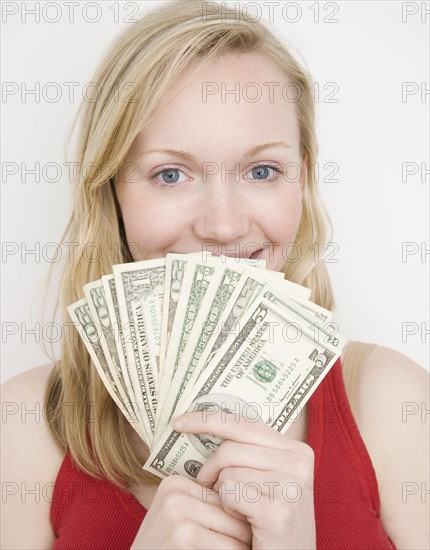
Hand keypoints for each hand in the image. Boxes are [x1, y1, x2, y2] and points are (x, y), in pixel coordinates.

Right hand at [130, 474, 251, 548]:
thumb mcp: (180, 525)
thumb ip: (207, 509)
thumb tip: (257, 499)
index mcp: (175, 484)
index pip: (228, 496)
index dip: (237, 523)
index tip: (229, 538)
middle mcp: (175, 492)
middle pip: (234, 512)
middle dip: (243, 538)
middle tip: (242, 549)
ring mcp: (176, 512)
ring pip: (237, 533)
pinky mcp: (182, 535)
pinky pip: (229, 549)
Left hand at [172, 411, 315, 549]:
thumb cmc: (269, 525)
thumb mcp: (267, 482)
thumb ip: (248, 453)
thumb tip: (202, 424)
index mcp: (296, 449)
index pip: (244, 422)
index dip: (208, 419)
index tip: (179, 423)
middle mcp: (298, 461)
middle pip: (230, 448)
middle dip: (210, 469)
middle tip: (211, 490)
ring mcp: (291, 485)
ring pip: (227, 471)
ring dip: (224, 494)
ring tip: (243, 513)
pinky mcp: (278, 511)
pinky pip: (229, 492)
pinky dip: (228, 509)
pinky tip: (246, 525)